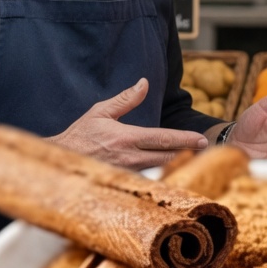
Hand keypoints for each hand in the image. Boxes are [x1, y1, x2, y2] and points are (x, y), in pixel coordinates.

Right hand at [48, 78, 208, 169]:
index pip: (162, 138)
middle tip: (206, 150)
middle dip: (188, 154)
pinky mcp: (124, 183)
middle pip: (167, 157)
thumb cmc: (80, 135)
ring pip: (160, 170)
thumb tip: (144, 84)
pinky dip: (161, 175)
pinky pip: (148, 179)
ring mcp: (127, 173)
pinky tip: (173, 173)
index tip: (201, 140)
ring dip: (177, 165)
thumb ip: (125, 99)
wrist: (59, 162)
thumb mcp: (100, 111)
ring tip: (195, 160)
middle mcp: (129, 158)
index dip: (184, 140)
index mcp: (125, 138)